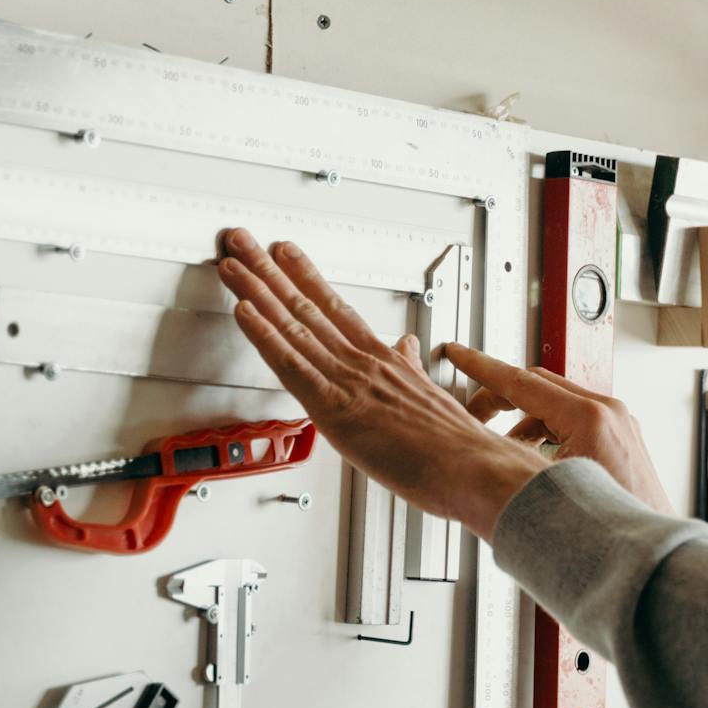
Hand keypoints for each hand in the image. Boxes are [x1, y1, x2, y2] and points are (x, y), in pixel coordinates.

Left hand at [215, 228, 541, 539]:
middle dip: (269, 270)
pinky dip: (265, 336)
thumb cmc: (459, 445)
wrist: (474, 466)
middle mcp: (363, 362)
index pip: (336, 308)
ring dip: (257, 291)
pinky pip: (291, 365)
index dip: (307, 276)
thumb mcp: (433, 396)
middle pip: (306, 305)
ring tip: (232, 262)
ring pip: (293, 327)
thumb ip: (411, 368)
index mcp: (385, 360)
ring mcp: (349, 381)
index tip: (285, 251)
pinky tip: (244, 310)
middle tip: (242, 241)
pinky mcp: (335, 408)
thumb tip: (406, 348)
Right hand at [448, 348, 674, 515]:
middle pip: (538, 384)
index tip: (459, 354)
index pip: (522, 382)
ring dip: (523, 416)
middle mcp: (609, 413)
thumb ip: (511, 461)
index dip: (482, 368)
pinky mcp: (622, 437)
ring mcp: (619, 423)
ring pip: (556, 401)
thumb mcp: (545, 489)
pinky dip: (547, 430)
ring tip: (500, 444)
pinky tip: (532, 456)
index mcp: (591, 418)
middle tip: (471, 411)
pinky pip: (574, 419)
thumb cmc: (613, 530)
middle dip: (499, 395)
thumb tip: (477, 452)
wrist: (651, 553)